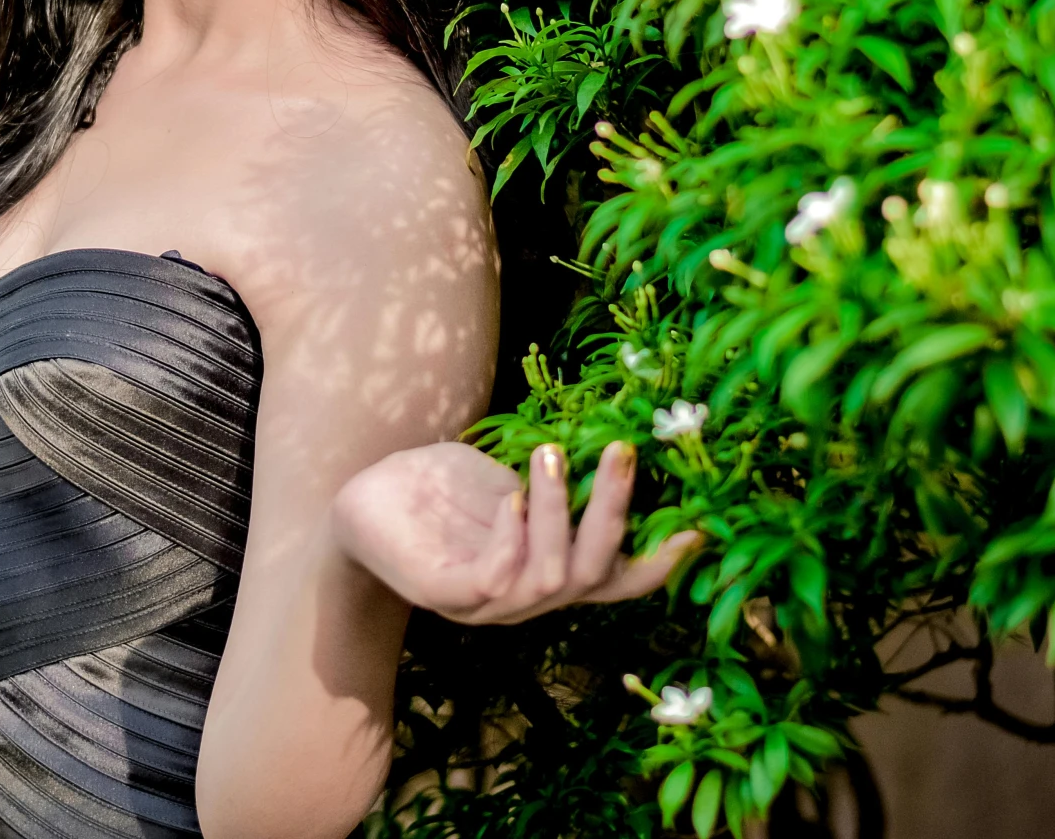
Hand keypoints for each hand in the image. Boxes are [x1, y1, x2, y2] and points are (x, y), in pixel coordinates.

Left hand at [329, 439, 700, 624]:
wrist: (358, 501)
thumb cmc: (437, 489)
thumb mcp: (507, 479)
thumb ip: (553, 484)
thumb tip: (611, 454)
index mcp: (547, 571)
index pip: (614, 583)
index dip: (657, 564)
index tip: (696, 529)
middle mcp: (524, 598)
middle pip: (594, 575)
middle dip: (611, 513)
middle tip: (620, 451)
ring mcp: (485, 604)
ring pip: (550, 576)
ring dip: (558, 512)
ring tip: (551, 453)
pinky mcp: (443, 593)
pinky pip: (495, 577)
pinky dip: (513, 536)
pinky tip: (510, 497)